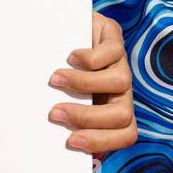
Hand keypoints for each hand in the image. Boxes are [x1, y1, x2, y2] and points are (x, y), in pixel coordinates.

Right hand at [47, 11, 136, 155]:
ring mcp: (121, 65)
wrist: (65, 29)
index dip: (103, 142)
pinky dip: (89, 58)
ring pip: (120, 83)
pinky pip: (113, 52)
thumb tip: (45, 142)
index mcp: (114, 110)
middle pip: (123, 115)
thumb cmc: (60, 75)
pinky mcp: (115, 39)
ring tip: (55, 80)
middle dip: (88, 118)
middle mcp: (122, 91)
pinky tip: (70, 57)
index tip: (71, 141)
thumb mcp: (60, 100)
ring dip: (84, 84)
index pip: (126, 135)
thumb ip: (62, 122)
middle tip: (54, 113)